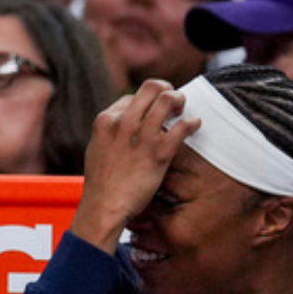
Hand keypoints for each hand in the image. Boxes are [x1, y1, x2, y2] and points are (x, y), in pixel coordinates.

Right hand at [69, 79, 199, 251]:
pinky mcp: (159, 152)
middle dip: (166, 90)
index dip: (146, 103)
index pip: (133, 97)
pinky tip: (194, 125)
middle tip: (173, 102)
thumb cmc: (102, 181)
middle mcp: (123, 123)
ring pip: (168, 99)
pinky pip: (183, 127)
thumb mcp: (98, 147)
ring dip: (180, 101)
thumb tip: (128, 122)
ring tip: (181, 111)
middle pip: (152, 87)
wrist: (104, 206)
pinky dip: (192, 123)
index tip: (152, 112)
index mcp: (106, 120)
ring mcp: (141, 136)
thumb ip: (112, 131)